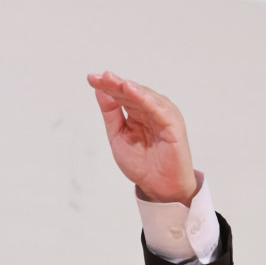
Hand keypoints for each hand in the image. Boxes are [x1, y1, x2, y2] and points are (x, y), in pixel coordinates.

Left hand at [88, 71, 197, 205]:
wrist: (159, 187)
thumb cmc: (142, 164)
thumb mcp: (118, 136)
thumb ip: (111, 113)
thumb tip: (99, 90)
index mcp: (138, 112)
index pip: (121, 95)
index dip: (107, 86)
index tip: (91, 78)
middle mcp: (151, 110)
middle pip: (132, 93)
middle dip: (116, 84)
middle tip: (101, 77)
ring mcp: (163, 115)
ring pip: (145, 97)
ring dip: (130, 88)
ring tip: (116, 81)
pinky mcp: (173, 124)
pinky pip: (159, 109)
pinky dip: (147, 99)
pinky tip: (133, 92)